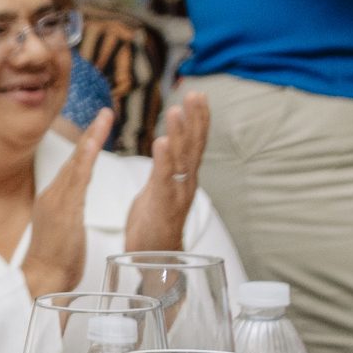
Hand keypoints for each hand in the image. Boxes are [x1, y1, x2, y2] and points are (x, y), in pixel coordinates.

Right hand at [23, 109, 112, 298]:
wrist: (42, 280)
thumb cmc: (56, 260)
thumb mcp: (64, 230)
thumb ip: (68, 213)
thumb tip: (72, 205)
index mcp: (56, 200)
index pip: (74, 167)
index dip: (87, 145)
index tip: (100, 126)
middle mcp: (53, 195)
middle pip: (74, 159)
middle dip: (91, 133)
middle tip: (106, 111)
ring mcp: (57, 202)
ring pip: (76, 164)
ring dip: (91, 139)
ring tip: (105, 118)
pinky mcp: (63, 211)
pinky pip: (78, 180)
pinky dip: (86, 159)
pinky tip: (94, 145)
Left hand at [124, 90, 207, 252]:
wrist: (155, 259)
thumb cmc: (154, 225)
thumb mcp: (158, 189)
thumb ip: (164, 169)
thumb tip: (166, 149)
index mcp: (183, 177)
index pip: (193, 143)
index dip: (197, 119)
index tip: (197, 95)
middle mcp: (185, 182)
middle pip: (194, 145)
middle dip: (195, 118)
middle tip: (195, 93)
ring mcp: (176, 193)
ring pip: (182, 158)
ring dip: (180, 132)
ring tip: (177, 109)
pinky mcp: (163, 204)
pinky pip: (165, 178)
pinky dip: (164, 158)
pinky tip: (163, 141)